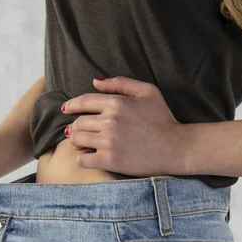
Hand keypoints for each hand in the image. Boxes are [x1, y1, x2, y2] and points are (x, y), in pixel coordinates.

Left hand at [61, 76, 189, 176]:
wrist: (175, 148)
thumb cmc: (163, 119)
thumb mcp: (147, 92)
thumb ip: (121, 83)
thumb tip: (95, 81)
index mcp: (117, 103)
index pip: (83, 102)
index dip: (71, 105)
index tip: (66, 109)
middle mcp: (110, 122)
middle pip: (78, 122)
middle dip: (75, 126)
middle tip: (77, 130)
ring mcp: (109, 142)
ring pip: (77, 140)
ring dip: (76, 141)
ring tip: (81, 142)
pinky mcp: (110, 160)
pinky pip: (83, 159)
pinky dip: (81, 157)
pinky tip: (87, 155)